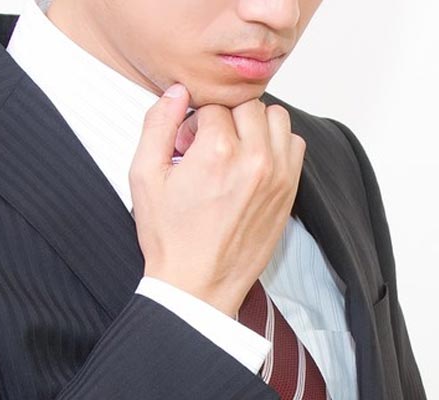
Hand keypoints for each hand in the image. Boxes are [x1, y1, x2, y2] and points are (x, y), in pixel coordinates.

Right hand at [129, 83, 305, 317]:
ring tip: (232, 149)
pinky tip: (251, 162)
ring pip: (276, 117)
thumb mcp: (144, 176)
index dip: (194, 122)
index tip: (186, 146)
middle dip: (224, 119)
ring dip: (253, 125)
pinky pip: (294, 143)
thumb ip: (158, 124)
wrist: (197, 283)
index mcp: (216, 152)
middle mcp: (253, 159)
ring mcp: (277, 175)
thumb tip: (177, 92)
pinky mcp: (289, 191)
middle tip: (206, 146)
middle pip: (246, 105)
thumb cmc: (170, 236)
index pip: (213, 105)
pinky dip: (275, 144)